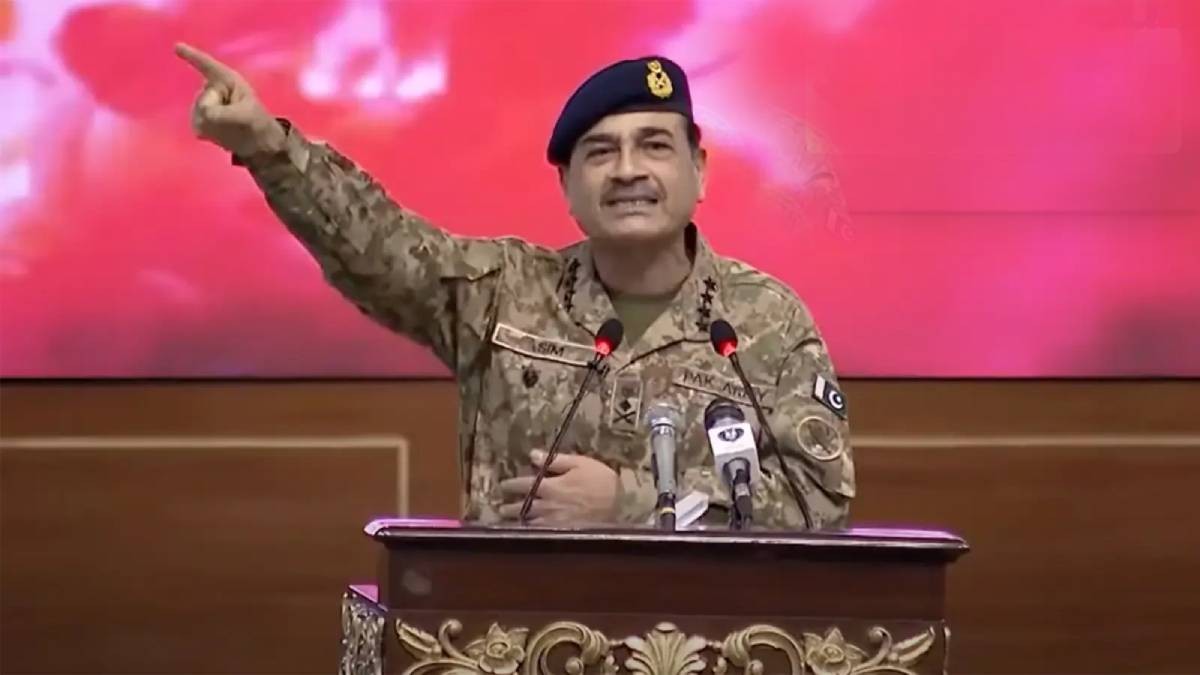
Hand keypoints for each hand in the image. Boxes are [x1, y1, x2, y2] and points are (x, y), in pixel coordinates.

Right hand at [174, 42, 284, 157]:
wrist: (257, 142)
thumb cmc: (257, 122)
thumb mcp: (245, 115)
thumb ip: (223, 113)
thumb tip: (205, 113)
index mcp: (226, 80)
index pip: (206, 65)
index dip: (191, 56)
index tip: (177, 47)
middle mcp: (212, 88)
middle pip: (202, 101)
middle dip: (216, 112)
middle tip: (235, 120)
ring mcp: (204, 103)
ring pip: (197, 114)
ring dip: (213, 124)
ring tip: (230, 126)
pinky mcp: (200, 118)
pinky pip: (196, 125)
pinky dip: (208, 132)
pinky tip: (220, 132)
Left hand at [499, 450, 618, 524]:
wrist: (621, 505)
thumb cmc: (601, 481)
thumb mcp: (580, 463)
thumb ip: (555, 460)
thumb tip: (532, 454)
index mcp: (550, 486)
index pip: (523, 485)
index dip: (511, 485)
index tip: (503, 485)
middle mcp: (547, 506)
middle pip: (522, 507)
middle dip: (510, 507)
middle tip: (500, 506)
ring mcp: (554, 522)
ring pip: (529, 523)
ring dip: (517, 521)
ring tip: (509, 520)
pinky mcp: (563, 532)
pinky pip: (541, 533)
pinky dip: (531, 531)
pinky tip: (528, 531)